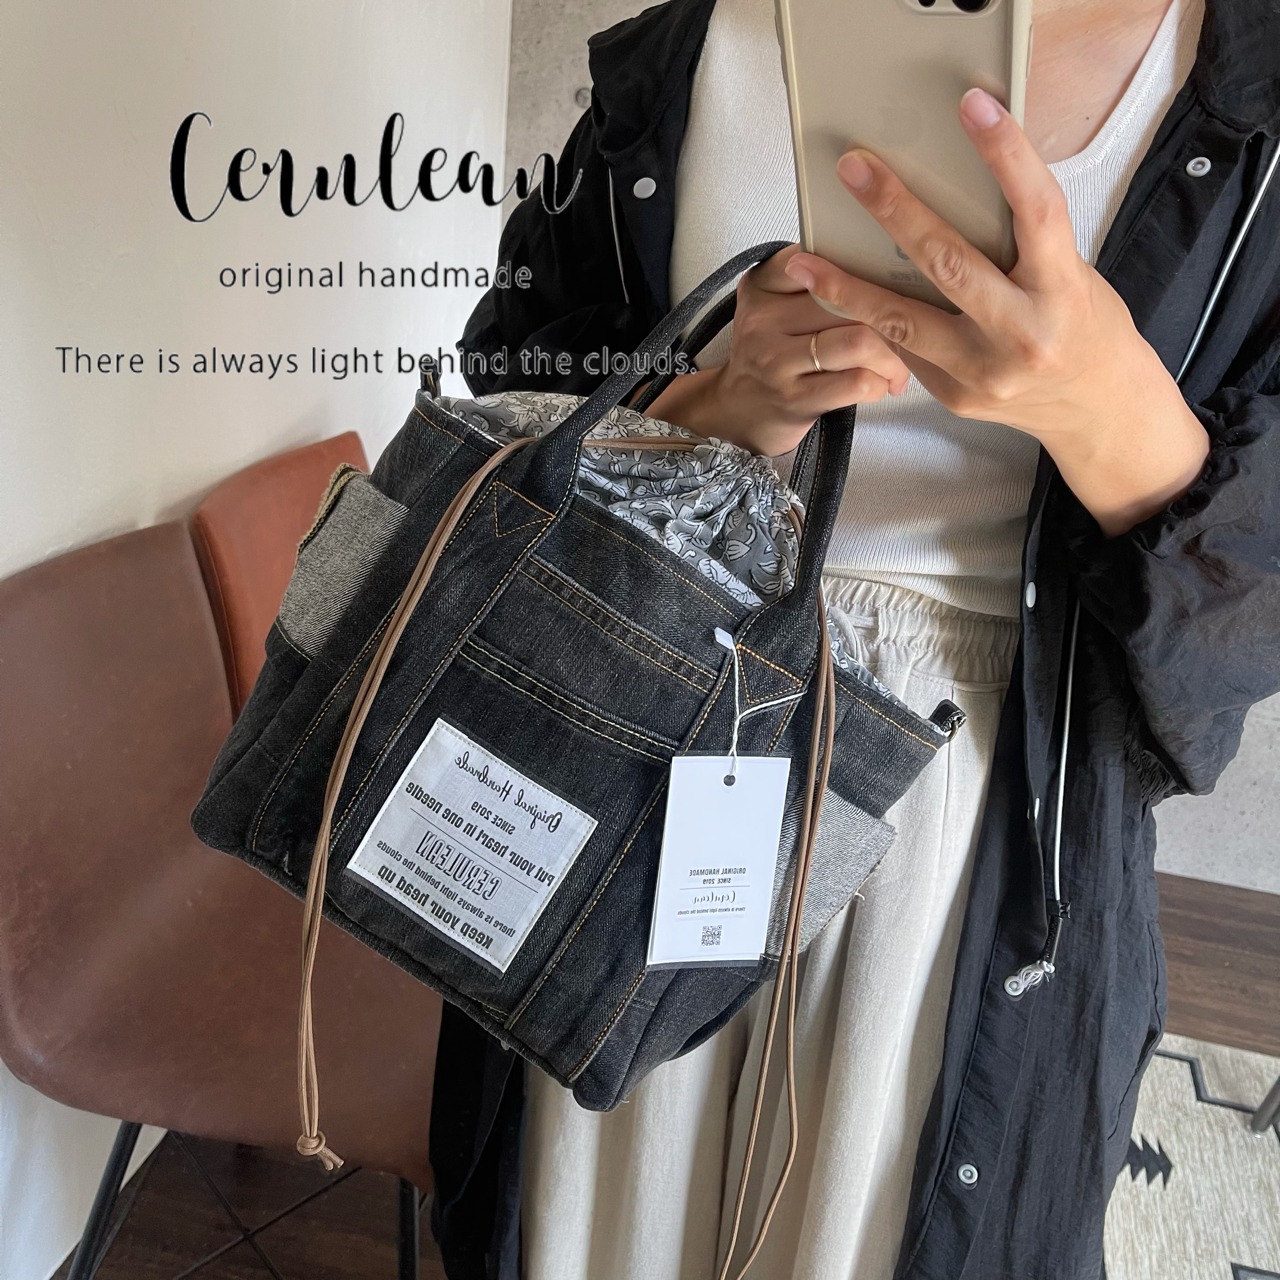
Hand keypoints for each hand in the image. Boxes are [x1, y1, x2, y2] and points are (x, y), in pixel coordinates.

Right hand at [643, 243, 908, 456]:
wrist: (736, 413)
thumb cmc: (773, 354)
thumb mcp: (775, 306)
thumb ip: (817, 281)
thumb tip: (889, 263)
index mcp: (763, 284)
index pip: (825, 256)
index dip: (868, 268)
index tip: (888, 281)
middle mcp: (763, 319)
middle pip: (851, 299)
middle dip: (892, 318)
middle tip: (910, 331)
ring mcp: (776, 362)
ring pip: (860, 341)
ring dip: (893, 356)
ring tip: (897, 367)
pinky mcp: (794, 399)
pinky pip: (857, 382)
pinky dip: (881, 383)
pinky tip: (882, 386)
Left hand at [783, 88, 1209, 536]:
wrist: (1095, 410)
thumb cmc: (1083, 324)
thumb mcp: (1070, 274)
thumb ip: (1021, 243)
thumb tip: (959, 185)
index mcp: (1061, 289)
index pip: (1036, 210)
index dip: (1006, 156)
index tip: (972, 107)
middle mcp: (1022, 333)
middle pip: (949, 265)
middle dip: (896, 213)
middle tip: (854, 169)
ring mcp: (983, 372)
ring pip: (902, 322)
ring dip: (845, 289)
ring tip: (802, 262)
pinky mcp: (955, 396)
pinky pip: (904, 350)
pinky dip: (869, 321)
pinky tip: (832, 299)